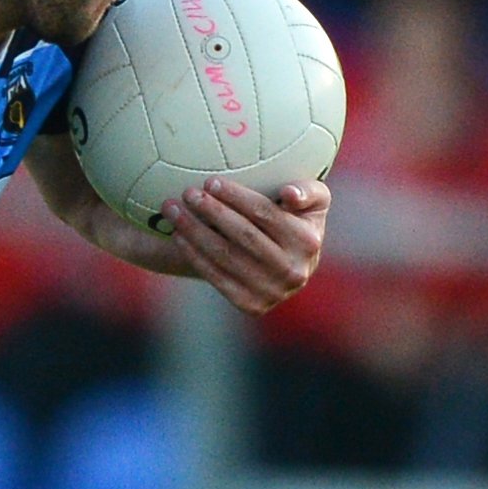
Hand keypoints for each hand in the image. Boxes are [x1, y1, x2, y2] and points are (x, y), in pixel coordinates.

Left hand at [164, 177, 326, 314]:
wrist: (290, 264)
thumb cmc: (297, 219)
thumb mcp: (314, 200)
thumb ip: (308, 190)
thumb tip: (289, 194)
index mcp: (308, 242)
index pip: (265, 214)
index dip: (236, 197)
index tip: (210, 182)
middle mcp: (293, 271)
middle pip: (242, 235)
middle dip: (211, 211)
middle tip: (188, 193)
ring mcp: (272, 292)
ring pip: (225, 256)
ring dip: (194, 231)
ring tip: (173, 209)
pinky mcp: (251, 306)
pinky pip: (216, 277)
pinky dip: (194, 255)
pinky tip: (177, 235)